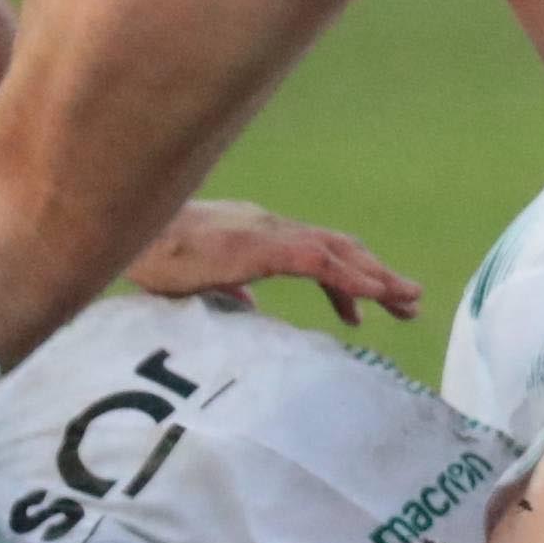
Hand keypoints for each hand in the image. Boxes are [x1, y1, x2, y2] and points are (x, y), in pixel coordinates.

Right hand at [130, 200, 418, 323]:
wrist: (133, 238)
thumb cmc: (158, 257)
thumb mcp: (204, 277)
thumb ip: (232, 287)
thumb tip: (248, 305)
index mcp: (262, 236)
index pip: (317, 253)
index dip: (346, 279)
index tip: (361, 312)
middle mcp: (275, 229)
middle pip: (341, 249)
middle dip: (377, 275)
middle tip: (410, 301)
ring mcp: (272, 235)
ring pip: (341, 253)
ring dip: (378, 277)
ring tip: (408, 300)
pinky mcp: (265, 247)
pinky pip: (319, 262)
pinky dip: (351, 277)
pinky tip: (375, 294)